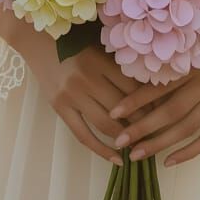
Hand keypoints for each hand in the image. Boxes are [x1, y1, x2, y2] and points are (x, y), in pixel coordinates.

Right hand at [21, 34, 158, 166]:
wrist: (37, 40)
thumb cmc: (74, 40)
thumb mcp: (100, 46)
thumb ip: (120, 65)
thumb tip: (151, 91)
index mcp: (101, 60)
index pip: (133, 88)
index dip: (151, 103)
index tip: (163, 112)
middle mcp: (87, 78)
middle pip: (123, 109)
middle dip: (143, 123)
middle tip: (157, 133)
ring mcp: (71, 95)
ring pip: (106, 125)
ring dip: (126, 139)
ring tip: (141, 146)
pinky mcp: (59, 107)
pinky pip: (83, 135)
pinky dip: (102, 151)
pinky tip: (117, 160)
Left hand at [107, 51, 199, 166]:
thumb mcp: (193, 47)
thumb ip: (171, 63)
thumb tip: (134, 79)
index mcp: (194, 63)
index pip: (160, 86)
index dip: (135, 100)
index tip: (113, 113)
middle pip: (171, 111)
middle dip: (142, 128)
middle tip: (120, 141)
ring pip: (187, 127)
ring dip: (160, 143)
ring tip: (137, 154)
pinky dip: (189, 151)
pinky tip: (169, 161)